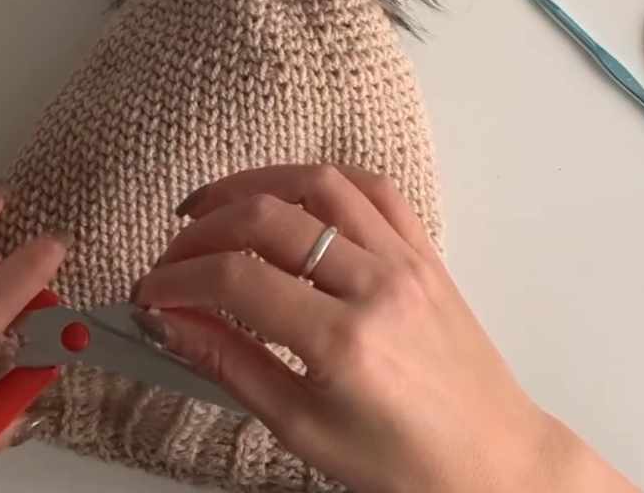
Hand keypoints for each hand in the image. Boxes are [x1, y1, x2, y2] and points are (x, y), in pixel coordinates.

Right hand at [133, 165, 635, 492]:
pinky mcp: (425, 251)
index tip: (150, 293)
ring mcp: (406, 260)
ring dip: (254, 184)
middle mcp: (377, 285)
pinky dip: (321, 181)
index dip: (178, 279)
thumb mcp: (303, 428)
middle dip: (202, 229)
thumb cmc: (403, 461)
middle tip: (171, 256)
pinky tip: (288, 196)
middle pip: (268, 219)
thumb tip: (170, 322)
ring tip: (212, 206)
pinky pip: (373, 189)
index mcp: (344, 341)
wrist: (493, 458)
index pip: (236, 280)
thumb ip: (232, 365)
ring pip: (319, 185)